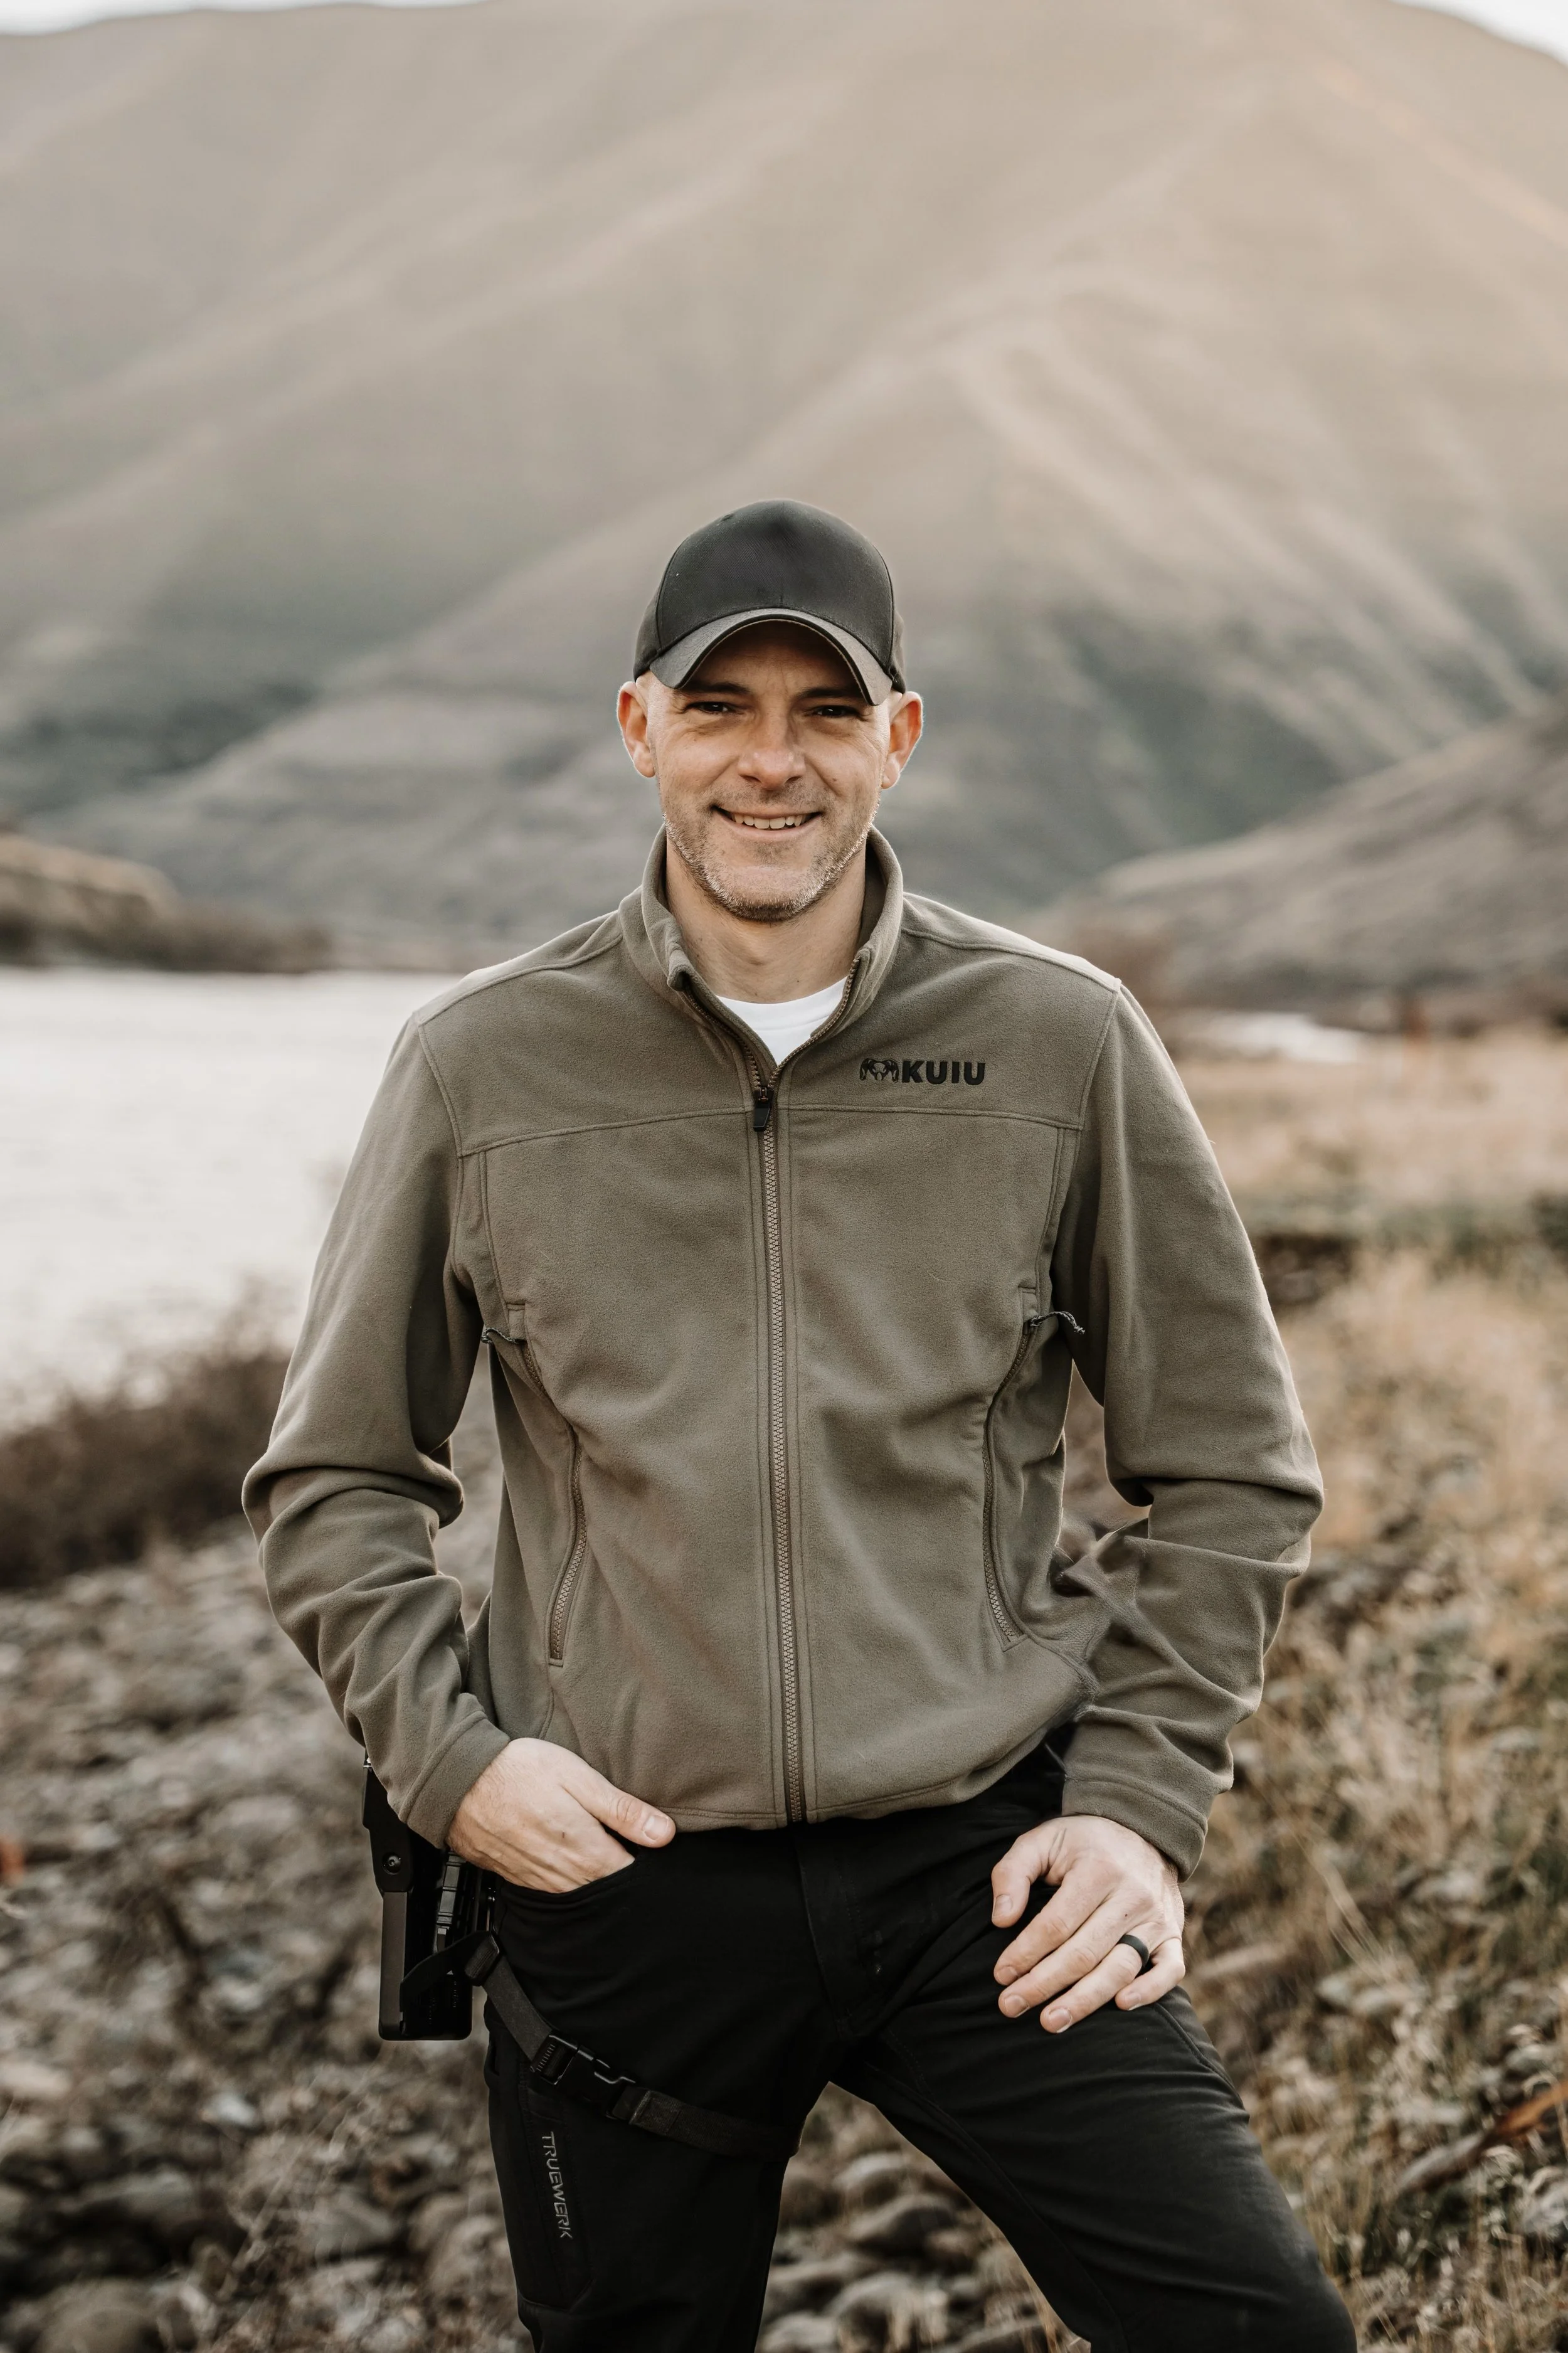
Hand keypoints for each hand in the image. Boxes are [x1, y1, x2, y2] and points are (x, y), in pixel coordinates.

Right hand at [447, 1737, 674, 1891]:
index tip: (654, 1849)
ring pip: (582, 1893)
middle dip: (623, 1875)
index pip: (631, 1876)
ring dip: (595, 1879)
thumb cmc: (519, 1772)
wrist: (459, 1783)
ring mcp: (541, 1882)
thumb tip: (664, 1834)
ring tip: (600, 1850)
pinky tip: (569, 1858)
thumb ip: (622, 1810)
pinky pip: (555, 1890)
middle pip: (608, 1888)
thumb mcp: (579, 1779)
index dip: (647, 1864)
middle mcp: (566, 1876)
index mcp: (587, 1852)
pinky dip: (569, 1880)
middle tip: (630, 1848)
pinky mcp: (520, 1879)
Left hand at [991, 1813, 1183, 2030]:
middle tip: (1011, 2006)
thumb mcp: (1042, 1840)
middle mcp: (1131, 1895)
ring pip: (1121, 1967)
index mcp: (1097, 1869)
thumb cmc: (1081, 1842)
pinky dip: (1149, 1991)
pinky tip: (1121, 2006)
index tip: (1001, 1975)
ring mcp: (1156, 1917)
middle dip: (1044, 1984)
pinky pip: (1170, 1970)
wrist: (1142, 1828)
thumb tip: (1000, 1920)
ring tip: (1052, 2021)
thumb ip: (1013, 1873)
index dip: (1025, 1952)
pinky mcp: (1174, 1935)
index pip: (1056, 1923)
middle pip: (1083, 1952)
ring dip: (1085, 2000)